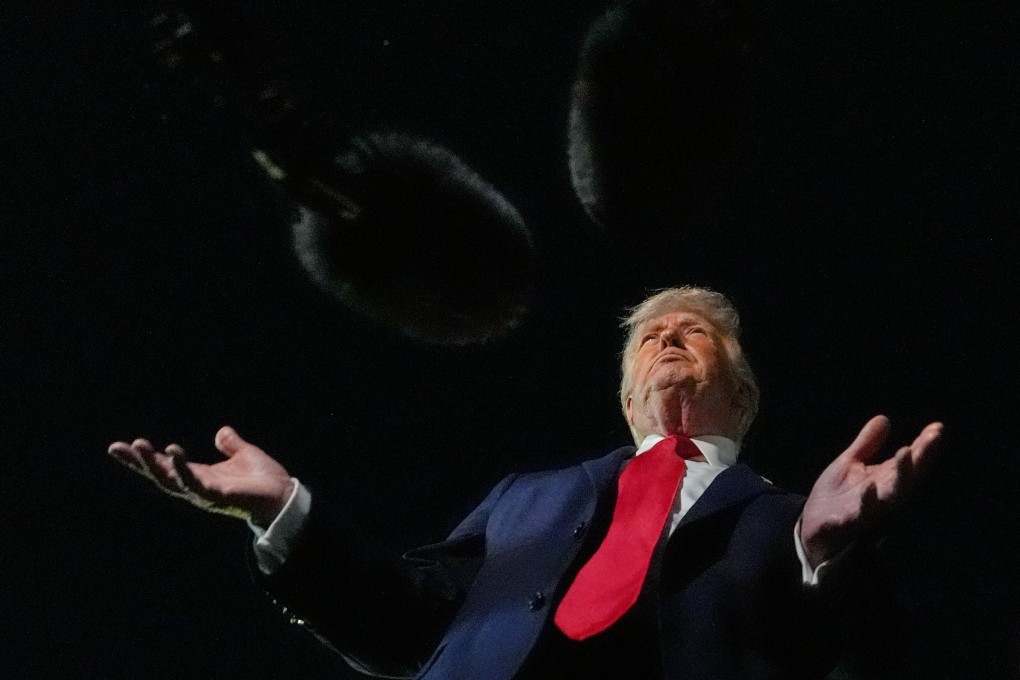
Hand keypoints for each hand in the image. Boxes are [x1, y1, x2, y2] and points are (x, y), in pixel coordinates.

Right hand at [108, 426, 294, 526]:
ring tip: (139, 446)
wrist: (284, 495)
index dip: (144, 458)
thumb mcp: (244, 455)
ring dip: (154, 464)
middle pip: (160, 475)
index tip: (120, 446)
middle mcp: (197, 486)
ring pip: (171, 480)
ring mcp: (205, 493)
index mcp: (200, 476)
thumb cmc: (264, 480)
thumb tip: (222, 433)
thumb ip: (231, 445)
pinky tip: (173, 452)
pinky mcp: (217, 496)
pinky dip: (182, 469)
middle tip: (118, 448)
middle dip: (139, 463)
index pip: (165, 466)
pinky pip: (194, 483)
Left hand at [800, 415, 941, 568]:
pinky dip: (863, 505)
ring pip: (889, 498)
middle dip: (917, 461)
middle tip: (927, 440)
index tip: (937, 428)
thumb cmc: (837, 495)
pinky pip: (855, 517)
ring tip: (904, 452)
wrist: (812, 526)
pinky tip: (868, 489)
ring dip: (899, 478)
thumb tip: (884, 418)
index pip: (910, 463)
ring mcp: (865, 511)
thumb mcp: (850, 463)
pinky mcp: (844, 523)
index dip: (924, 447)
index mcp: (884, 480)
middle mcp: (881, 497)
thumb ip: (867, 444)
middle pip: (905, 479)